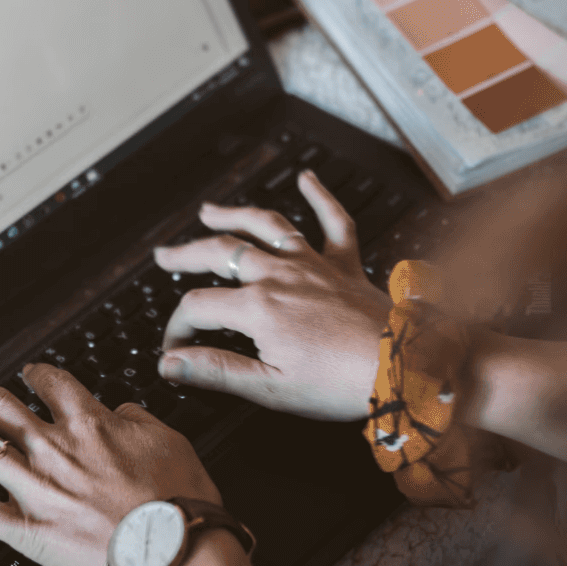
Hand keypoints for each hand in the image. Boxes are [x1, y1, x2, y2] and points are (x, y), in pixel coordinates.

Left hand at [0, 365, 219, 565]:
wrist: (174, 550)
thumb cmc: (178, 502)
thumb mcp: (170, 441)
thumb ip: (138, 420)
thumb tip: (121, 411)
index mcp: (92, 425)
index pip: (55, 387)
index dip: (39, 376)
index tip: (33, 375)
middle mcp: (56, 450)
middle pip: (7, 411)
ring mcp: (37, 489)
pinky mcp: (26, 530)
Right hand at [155, 169, 388, 420]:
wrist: (401, 369)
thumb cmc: (340, 384)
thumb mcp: (270, 387)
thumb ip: (216, 371)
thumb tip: (171, 364)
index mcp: (258, 308)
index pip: (198, 307)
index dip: (177, 329)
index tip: (174, 350)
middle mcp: (281, 276)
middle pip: (221, 253)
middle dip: (186, 254)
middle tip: (164, 255)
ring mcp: (313, 265)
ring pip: (266, 227)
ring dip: (235, 215)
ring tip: (209, 211)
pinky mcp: (345, 265)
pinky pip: (334, 222)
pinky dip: (321, 197)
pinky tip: (309, 178)